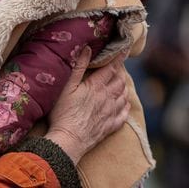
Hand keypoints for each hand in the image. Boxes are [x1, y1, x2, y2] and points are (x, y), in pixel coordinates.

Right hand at [45, 47, 129, 163]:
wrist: (68, 140)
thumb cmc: (63, 113)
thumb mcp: (67, 87)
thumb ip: (78, 67)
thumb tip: (87, 48)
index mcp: (96, 87)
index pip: (111, 69)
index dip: (117, 59)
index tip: (123, 51)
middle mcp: (107, 98)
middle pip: (120, 81)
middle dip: (121, 72)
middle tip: (119, 66)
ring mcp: (110, 113)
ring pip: (124, 96)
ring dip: (124, 87)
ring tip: (121, 82)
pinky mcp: (110, 126)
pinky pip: (123, 114)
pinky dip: (125, 106)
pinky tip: (124, 103)